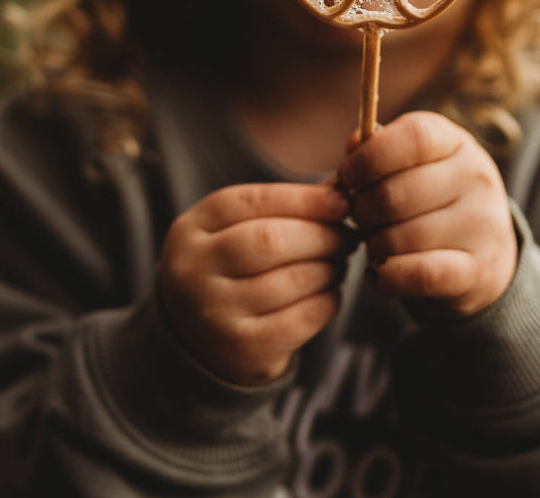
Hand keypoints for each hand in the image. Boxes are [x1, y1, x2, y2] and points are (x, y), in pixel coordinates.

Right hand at [159, 183, 355, 384]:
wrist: (199, 342)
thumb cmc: (231, 268)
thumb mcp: (237, 229)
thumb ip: (283, 206)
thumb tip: (341, 189)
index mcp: (192, 229)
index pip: (253, 201)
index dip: (304, 199)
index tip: (341, 201)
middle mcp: (194, 270)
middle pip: (271, 240)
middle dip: (322, 235)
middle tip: (347, 237)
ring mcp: (215, 314)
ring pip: (291, 280)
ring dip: (329, 268)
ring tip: (339, 263)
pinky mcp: (243, 349)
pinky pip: (301, 319)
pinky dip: (327, 301)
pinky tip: (330, 292)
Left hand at [337, 112, 517, 317]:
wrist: (487, 252)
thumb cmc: (430, 198)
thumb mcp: (411, 164)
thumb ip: (375, 152)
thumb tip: (353, 149)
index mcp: (455, 142)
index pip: (413, 138)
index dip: (368, 157)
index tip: (347, 177)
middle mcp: (475, 178)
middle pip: (393, 195)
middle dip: (361, 210)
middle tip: (360, 217)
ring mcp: (481, 225)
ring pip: (397, 238)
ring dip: (373, 246)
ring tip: (376, 244)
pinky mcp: (478, 270)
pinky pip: (415, 275)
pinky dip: (385, 276)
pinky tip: (379, 272)